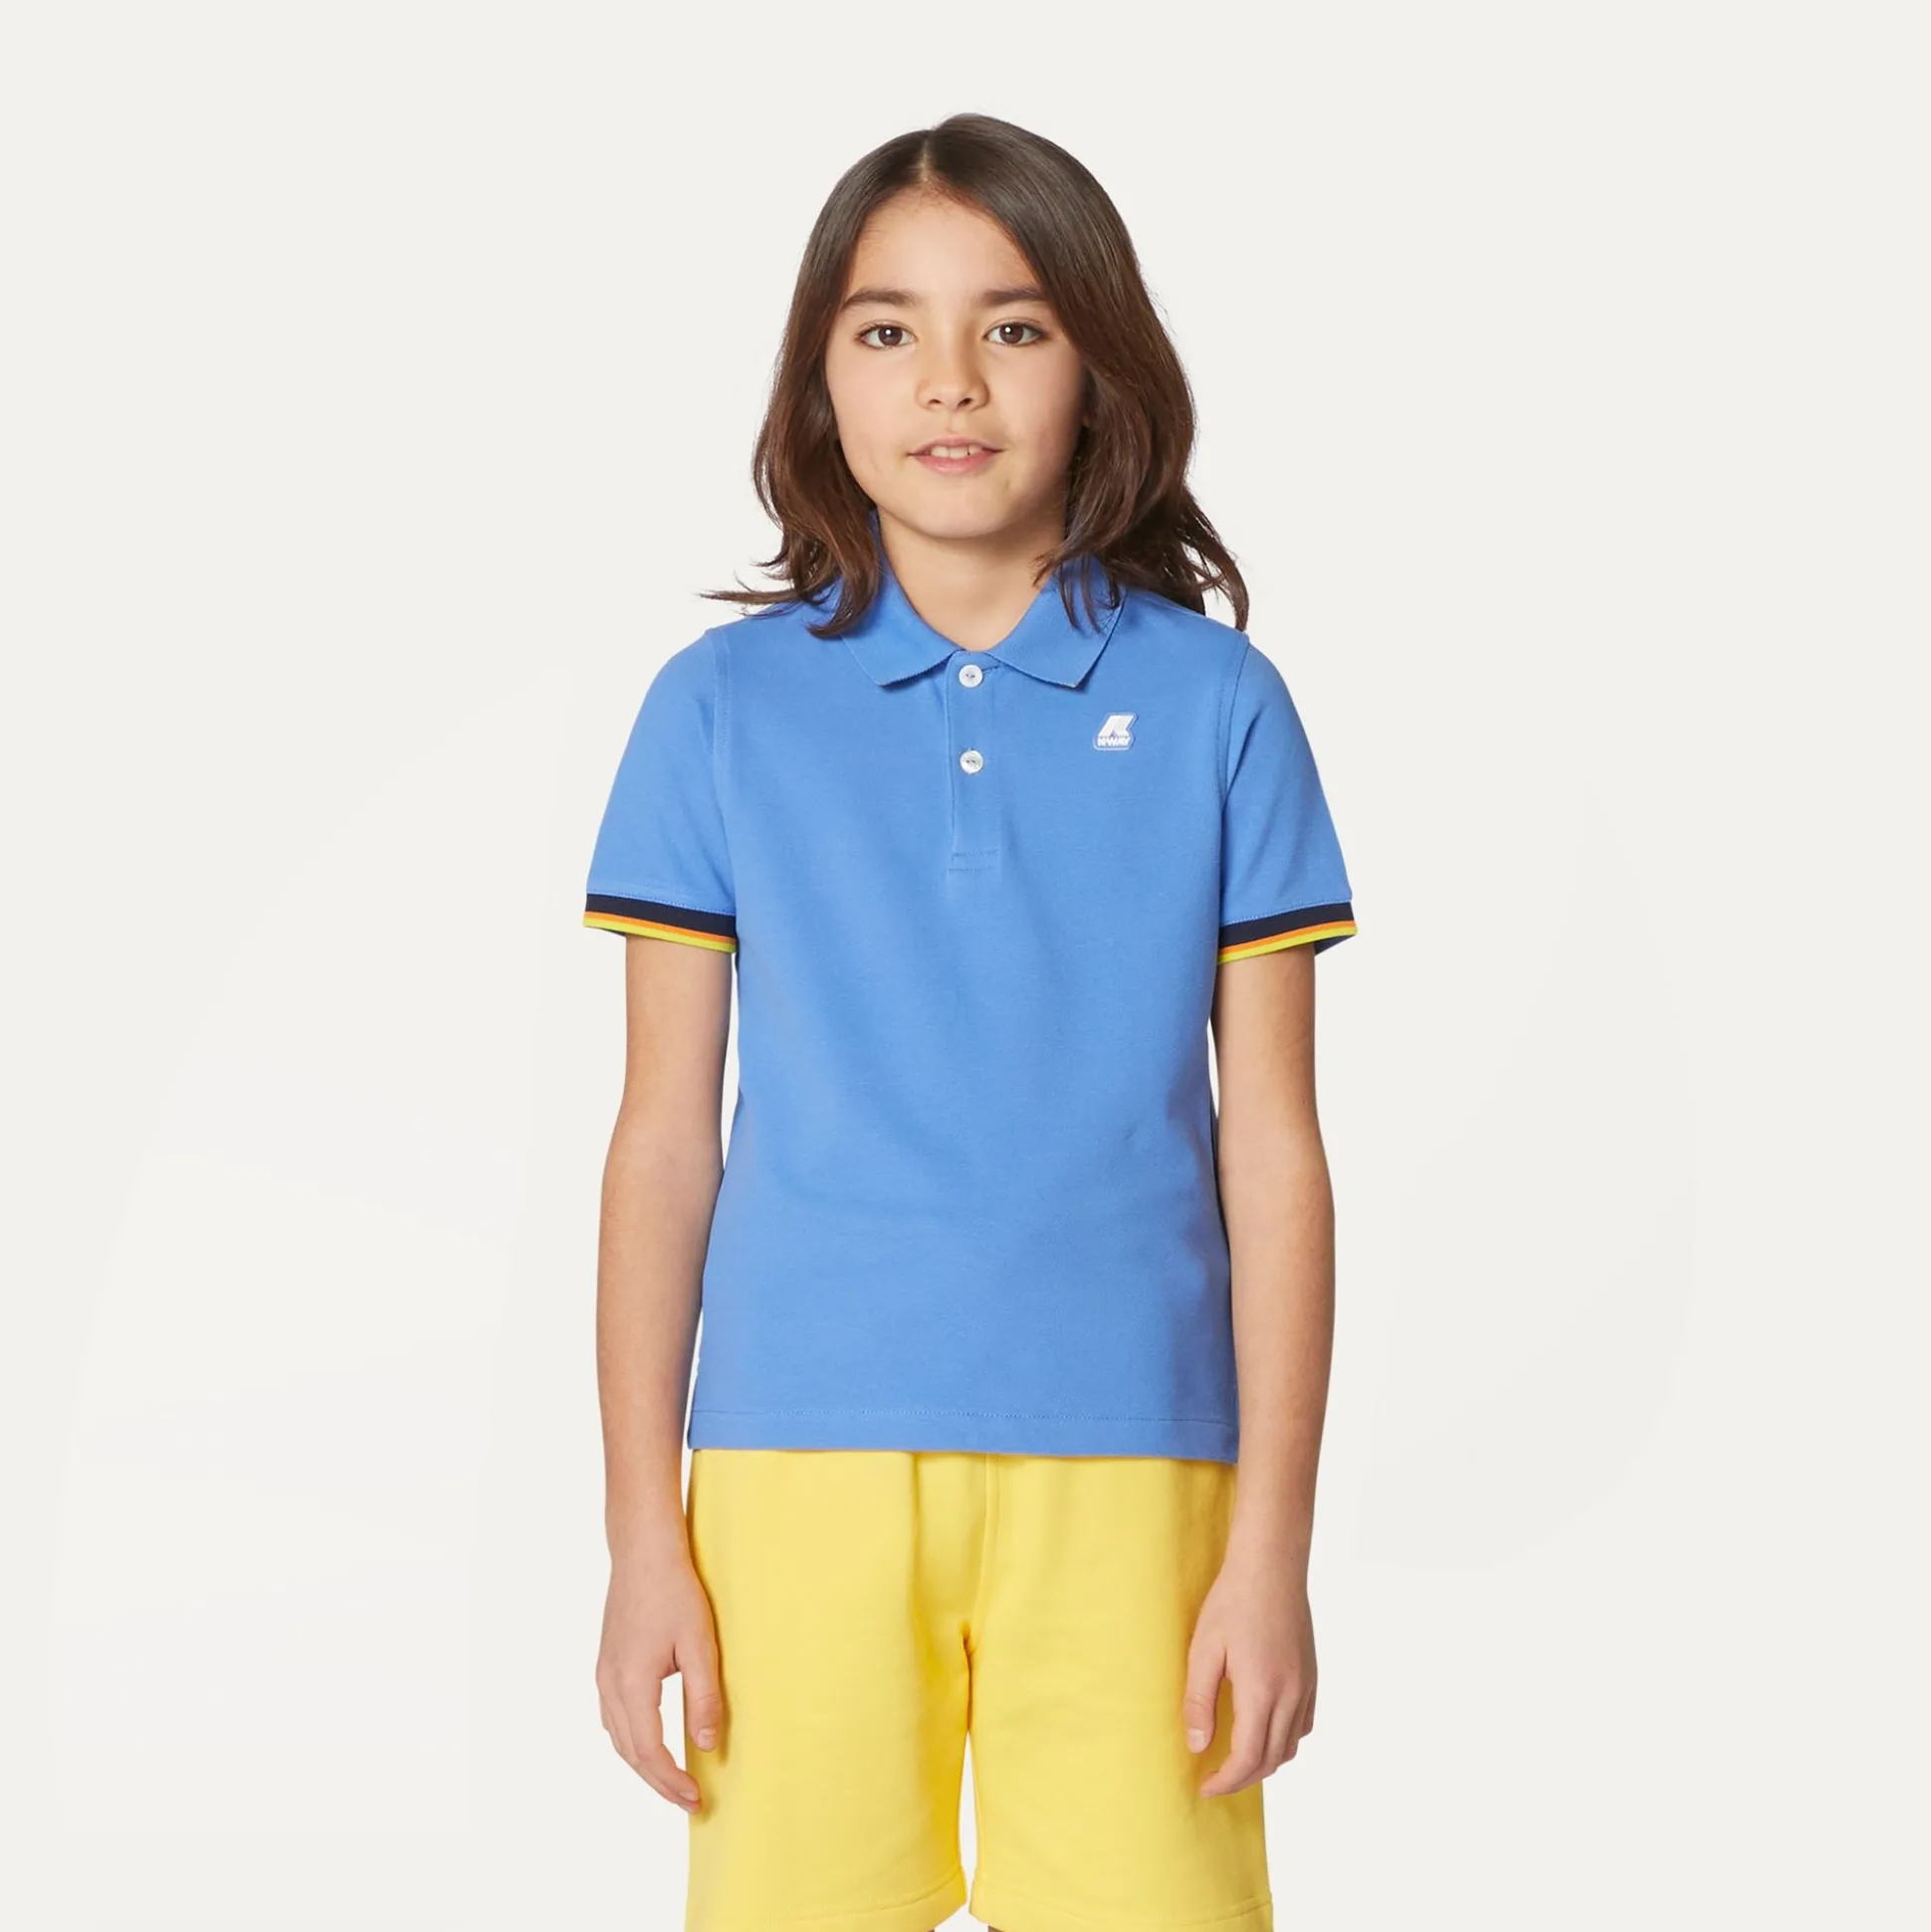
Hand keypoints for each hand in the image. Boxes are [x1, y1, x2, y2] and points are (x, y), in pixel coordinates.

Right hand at [595, 1545, 726, 1815]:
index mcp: (632, 1684)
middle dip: (658, 1782)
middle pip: (630, 1752)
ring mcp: (603, 1674)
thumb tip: (707, 1745)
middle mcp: (609, 1685)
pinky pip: (613, 1717)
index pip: (649, 1752)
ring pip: (618, 1737)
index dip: (672, 1782)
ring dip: (643, 1763)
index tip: (696, 1800)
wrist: (643, 1550)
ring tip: (672, 1778)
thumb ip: (704, 1697)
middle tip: (688, 1800)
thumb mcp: (700, 1644)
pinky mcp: (606, 1663)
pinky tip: (650, 1739)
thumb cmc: (675, 1591)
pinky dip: (631, 1739)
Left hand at [1182, 1543, 1316, 1797]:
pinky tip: (1263, 1728)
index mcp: (1261, 1692)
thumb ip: (1199, 1701)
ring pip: (1290, 1746)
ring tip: (1235, 1758)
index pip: (1247, 1759)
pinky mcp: (1312, 1676)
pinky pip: (1303, 1724)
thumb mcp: (1203, 1649)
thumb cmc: (1233, 1602)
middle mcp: (1290, 1695)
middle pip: (1271, 1760)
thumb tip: (1197, 1746)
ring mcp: (1306, 1686)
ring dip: (1264, 1761)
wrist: (1271, 1565)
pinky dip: (1284, 1739)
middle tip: (1214, 1777)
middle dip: (1242, 1778)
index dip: (1225, 1781)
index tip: (1204, 1786)